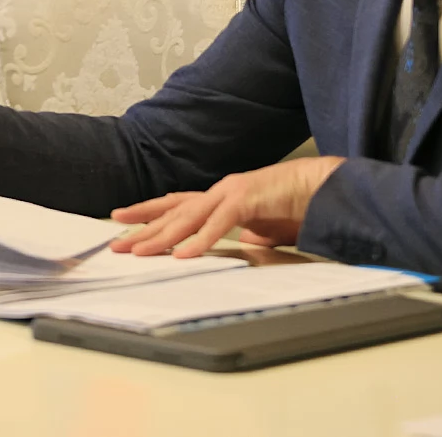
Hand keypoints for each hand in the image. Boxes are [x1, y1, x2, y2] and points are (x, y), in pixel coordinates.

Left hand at [110, 156, 346, 257]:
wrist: (326, 187)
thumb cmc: (298, 206)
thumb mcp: (265, 227)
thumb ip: (248, 234)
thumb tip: (240, 244)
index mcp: (222, 197)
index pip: (176, 203)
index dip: (149, 212)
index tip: (122, 221)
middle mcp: (220, 191)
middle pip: (172, 210)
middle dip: (143, 227)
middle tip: (116, 243)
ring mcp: (232, 193)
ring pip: (187, 217)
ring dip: (162, 236)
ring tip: (138, 251)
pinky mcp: (248, 200)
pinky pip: (219, 224)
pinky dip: (200, 240)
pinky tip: (184, 255)